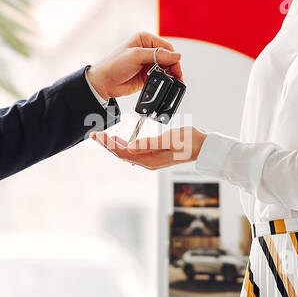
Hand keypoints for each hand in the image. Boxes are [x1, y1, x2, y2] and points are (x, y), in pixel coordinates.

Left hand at [85, 32, 183, 100]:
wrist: (104, 82)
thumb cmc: (114, 65)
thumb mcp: (136, 56)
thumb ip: (157, 55)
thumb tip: (176, 55)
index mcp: (145, 39)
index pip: (166, 47)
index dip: (173, 57)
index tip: (176, 68)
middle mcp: (148, 50)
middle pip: (169, 57)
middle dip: (173, 67)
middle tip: (177, 77)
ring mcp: (148, 63)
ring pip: (167, 68)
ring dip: (171, 75)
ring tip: (174, 82)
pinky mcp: (148, 75)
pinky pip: (161, 77)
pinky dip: (165, 81)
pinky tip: (167, 85)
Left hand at [90, 126, 205, 169]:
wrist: (204, 147)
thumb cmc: (190, 142)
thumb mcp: (169, 140)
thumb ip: (149, 143)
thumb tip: (130, 147)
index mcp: (149, 159)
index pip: (122, 152)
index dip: (108, 144)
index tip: (97, 136)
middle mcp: (148, 161)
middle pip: (122, 154)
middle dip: (107, 144)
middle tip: (93, 135)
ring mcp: (151, 159)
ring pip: (127, 153)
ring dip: (114, 145)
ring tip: (102, 138)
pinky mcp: (155, 154)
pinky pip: (135, 152)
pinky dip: (124, 145)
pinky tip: (121, 141)